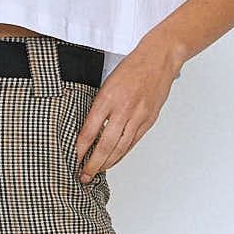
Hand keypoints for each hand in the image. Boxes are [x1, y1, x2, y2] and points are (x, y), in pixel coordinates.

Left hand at [73, 32, 184, 179]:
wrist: (159, 58)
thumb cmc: (132, 67)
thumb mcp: (107, 83)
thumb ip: (99, 105)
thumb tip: (88, 128)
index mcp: (108, 98)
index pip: (90, 130)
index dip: (81, 149)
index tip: (73, 159)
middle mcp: (123, 109)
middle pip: (105, 145)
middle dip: (93, 163)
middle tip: (84, 175)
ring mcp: (138, 116)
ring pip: (121, 147)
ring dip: (108, 162)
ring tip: (97, 171)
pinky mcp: (149, 120)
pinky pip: (133, 142)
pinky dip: (122, 154)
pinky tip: (114, 160)